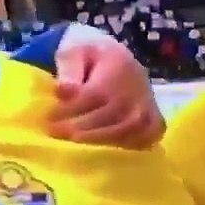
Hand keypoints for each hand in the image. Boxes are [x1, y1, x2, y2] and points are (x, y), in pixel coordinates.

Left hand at [48, 26, 163, 147]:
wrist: (115, 59)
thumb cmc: (88, 57)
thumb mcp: (73, 51)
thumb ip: (68, 68)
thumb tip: (63, 90)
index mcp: (119, 65)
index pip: (94, 95)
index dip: (70, 110)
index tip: (49, 118)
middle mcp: (139, 87)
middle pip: (109, 115)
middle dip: (79, 128)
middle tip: (56, 134)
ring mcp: (149, 106)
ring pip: (125, 131)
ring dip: (97, 141)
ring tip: (72, 145)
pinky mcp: (155, 122)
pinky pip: (143, 140)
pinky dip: (122, 148)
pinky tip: (100, 153)